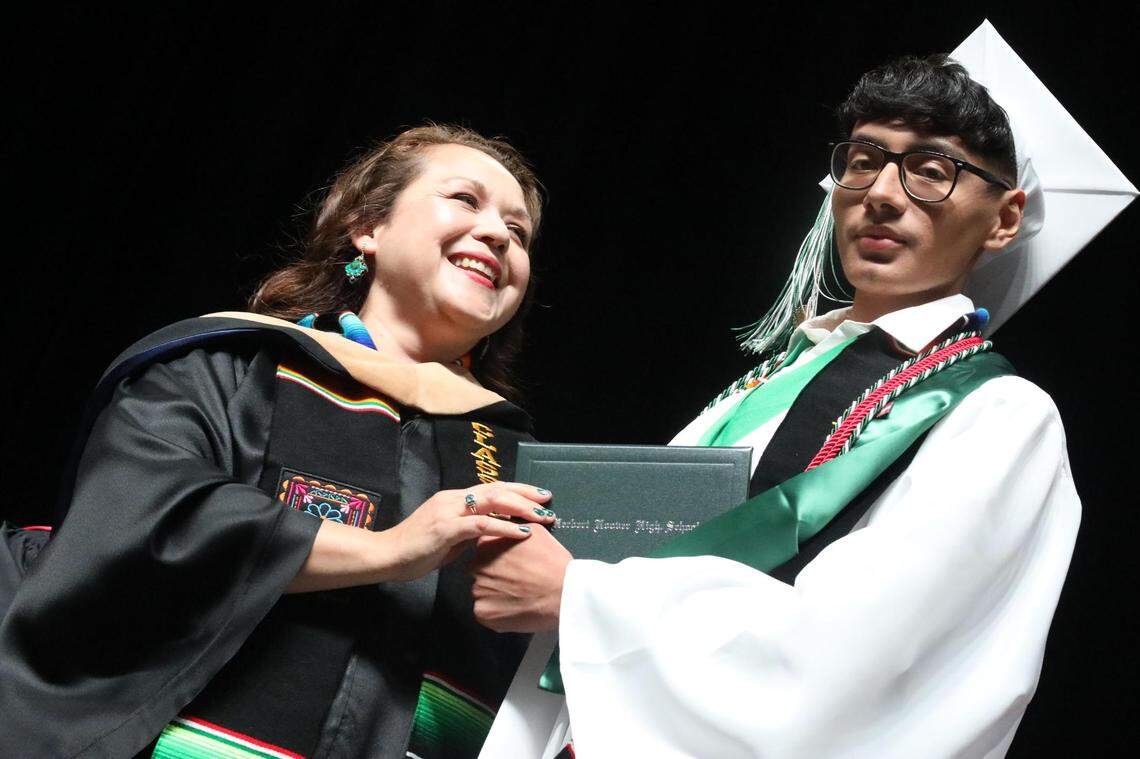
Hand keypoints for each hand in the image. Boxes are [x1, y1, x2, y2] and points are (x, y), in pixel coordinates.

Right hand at [382, 482, 554, 581]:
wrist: (387, 556)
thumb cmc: (416, 550)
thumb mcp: (448, 538)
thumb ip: (468, 531)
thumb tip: (490, 532)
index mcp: (454, 499)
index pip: (491, 488)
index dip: (517, 489)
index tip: (538, 495)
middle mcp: (453, 499)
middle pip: (496, 488)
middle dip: (525, 494)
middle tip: (548, 501)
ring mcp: (449, 511)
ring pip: (492, 501)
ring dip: (520, 507)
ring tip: (541, 516)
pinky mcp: (445, 528)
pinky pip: (481, 524)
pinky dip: (505, 526)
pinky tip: (522, 532)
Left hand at [470, 525, 571, 632]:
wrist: (564, 592)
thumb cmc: (553, 562)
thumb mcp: (535, 530)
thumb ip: (514, 527)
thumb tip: (508, 525)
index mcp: (486, 544)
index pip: (485, 548)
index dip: (501, 556)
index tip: (515, 563)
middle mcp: (476, 566)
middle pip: (482, 571)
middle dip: (496, 575)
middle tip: (519, 580)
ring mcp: (477, 591)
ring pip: (483, 592)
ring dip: (496, 594)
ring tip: (519, 596)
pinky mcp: (483, 613)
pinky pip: (486, 612)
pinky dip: (498, 611)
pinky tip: (516, 608)